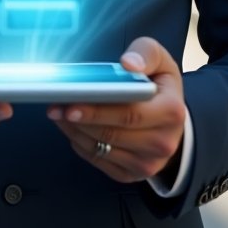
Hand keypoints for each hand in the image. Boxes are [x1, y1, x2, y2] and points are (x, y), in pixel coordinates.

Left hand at [47, 37, 185, 183]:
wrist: (172, 121)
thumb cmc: (160, 85)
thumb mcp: (160, 60)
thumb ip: (145, 53)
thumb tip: (128, 63)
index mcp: (171, 112)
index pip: (130, 114)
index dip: (98, 110)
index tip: (72, 103)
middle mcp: (162, 143)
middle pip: (112, 134)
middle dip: (79, 120)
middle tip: (55, 107)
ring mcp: (147, 163)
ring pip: (102, 149)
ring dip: (75, 131)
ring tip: (58, 113)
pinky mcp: (132, 174)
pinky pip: (99, 160)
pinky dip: (80, 144)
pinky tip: (71, 127)